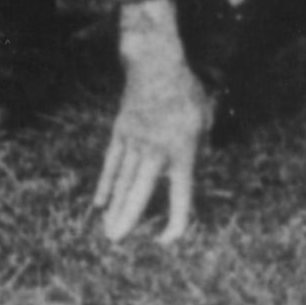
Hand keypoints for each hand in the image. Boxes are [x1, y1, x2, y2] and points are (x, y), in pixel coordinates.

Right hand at [96, 18, 209, 243]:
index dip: (174, 222)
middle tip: (115, 241)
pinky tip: (99, 202)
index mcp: (182, 152)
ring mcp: (133, 142)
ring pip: (122, 180)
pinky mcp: (120, 132)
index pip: (179, 196)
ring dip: (114, 207)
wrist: (155, 63)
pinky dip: (106, 184)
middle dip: (127, 218)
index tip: (165, 239)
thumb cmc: (186, 91)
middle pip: (139, 191)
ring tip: (107, 230)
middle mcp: (155, 151)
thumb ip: (200, 148)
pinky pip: (111, 163)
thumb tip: (194, 167)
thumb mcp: (205, 120)